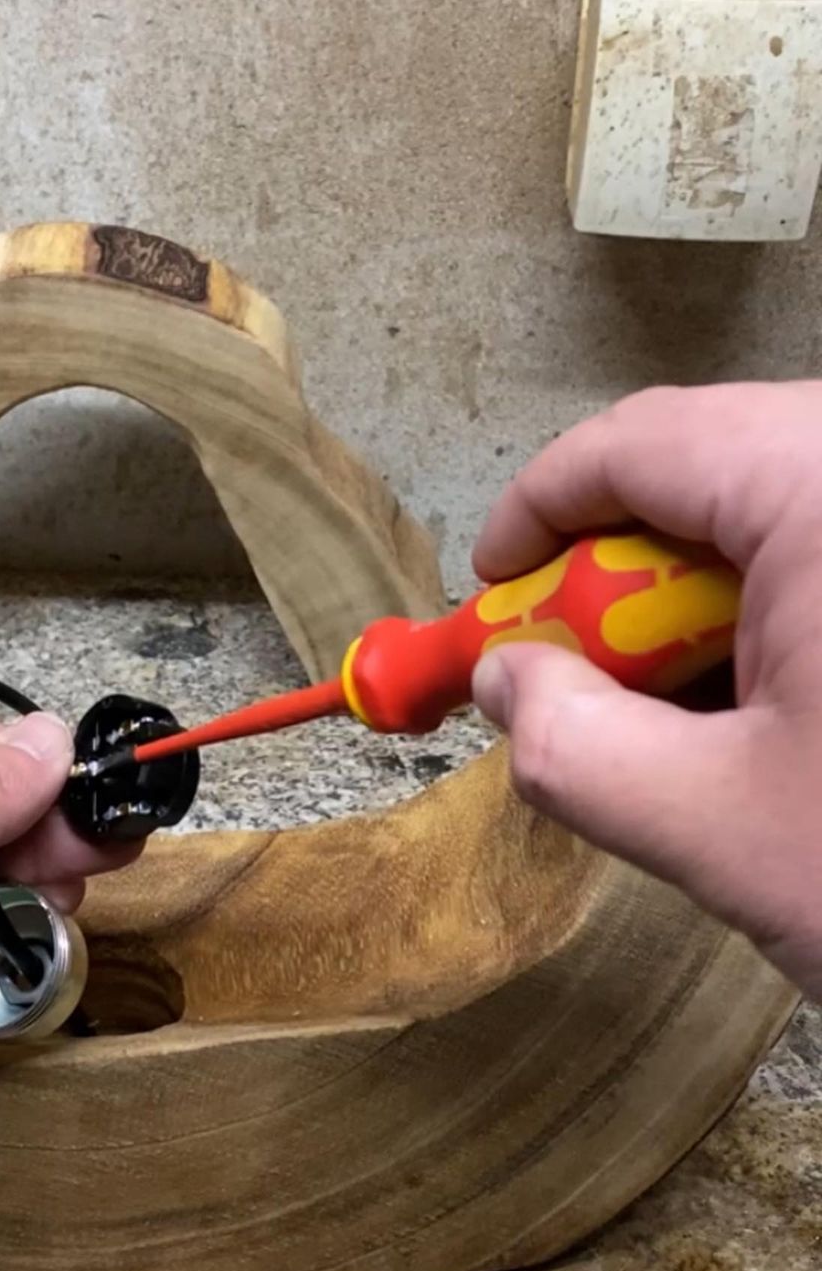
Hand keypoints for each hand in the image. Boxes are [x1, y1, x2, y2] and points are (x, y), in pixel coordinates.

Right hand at [470, 381, 821, 1001]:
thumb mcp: (722, 828)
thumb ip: (572, 747)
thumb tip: (500, 683)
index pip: (639, 442)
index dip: (538, 511)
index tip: (491, 594)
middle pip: (707, 475)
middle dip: (620, 581)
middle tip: (577, 681)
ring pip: (775, 522)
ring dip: (699, 615)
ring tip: (685, 724)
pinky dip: (778, 630)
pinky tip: (777, 723)